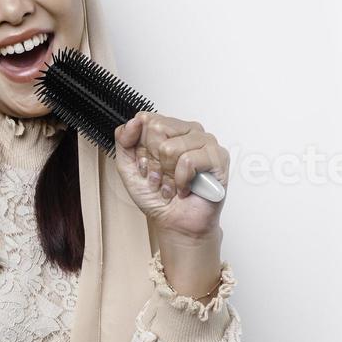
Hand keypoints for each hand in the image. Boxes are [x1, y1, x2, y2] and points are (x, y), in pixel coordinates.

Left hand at [112, 111, 229, 240]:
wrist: (175, 222)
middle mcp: (188, 130)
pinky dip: (181, 180)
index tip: (147, 165)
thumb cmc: (157, 195)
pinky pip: (187, 161)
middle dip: (153, 161)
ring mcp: (205, 141)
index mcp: (169, 128)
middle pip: (157, 129)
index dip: (141, 148)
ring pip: (170, 147)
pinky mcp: (218, 157)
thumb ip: (123, 140)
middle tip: (161, 176)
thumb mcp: (127, 166)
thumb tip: (135, 121)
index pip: (145, 119)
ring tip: (173, 183)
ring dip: (167, 174)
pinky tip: (186, 187)